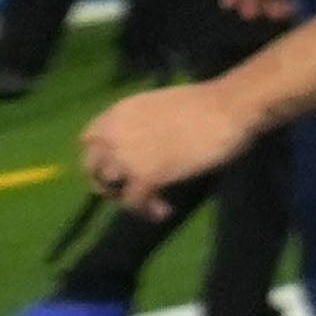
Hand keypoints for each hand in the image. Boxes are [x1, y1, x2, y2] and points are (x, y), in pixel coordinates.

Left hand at [77, 78, 256, 205]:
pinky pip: (134, 202)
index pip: (89, 139)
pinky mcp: (146, 176)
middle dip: (108, 181)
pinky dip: (147, 211)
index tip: (116, 164)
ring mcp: (127, 157)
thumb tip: (147, 144)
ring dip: (127, 198)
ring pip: (111, 188)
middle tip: (129, 189)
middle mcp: (115, 135)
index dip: (100, 155)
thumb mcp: (160, 107)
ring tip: (153, 203)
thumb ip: (142, 126)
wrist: (227, 109)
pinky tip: (164, 212)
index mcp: (118, 113)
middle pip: (93, 168)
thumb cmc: (206, 103)